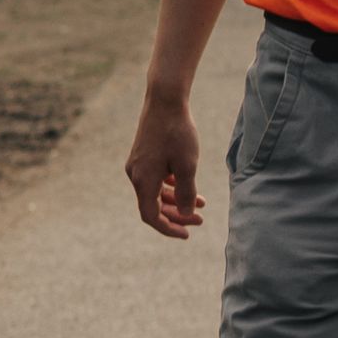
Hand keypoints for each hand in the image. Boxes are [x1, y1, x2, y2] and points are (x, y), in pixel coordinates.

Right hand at [126, 91, 202, 240]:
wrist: (165, 102)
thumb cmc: (178, 133)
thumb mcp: (188, 165)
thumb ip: (186, 192)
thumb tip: (186, 213)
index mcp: (143, 180)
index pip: (151, 216)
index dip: (168, 228)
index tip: (187, 234)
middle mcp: (135, 175)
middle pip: (153, 206)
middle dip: (177, 216)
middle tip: (201, 220)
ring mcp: (137, 165)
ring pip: (155, 193)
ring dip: (177, 201)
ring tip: (202, 204)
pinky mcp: (143, 156)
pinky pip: (155, 180)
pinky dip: (172, 186)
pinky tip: (188, 186)